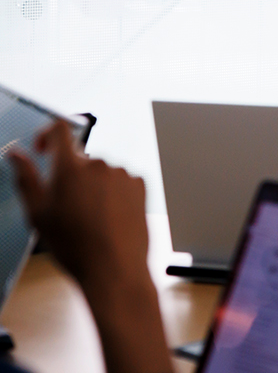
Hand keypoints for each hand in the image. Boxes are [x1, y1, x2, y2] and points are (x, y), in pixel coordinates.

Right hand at [9, 120, 148, 292]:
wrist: (114, 268)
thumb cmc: (75, 246)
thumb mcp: (38, 215)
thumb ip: (26, 178)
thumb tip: (17, 155)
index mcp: (70, 168)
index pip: (60, 129)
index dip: (48, 134)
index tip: (44, 149)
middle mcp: (99, 164)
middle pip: (80, 160)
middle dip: (71, 177)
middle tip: (67, 208)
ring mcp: (122, 173)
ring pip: (101, 172)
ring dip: (93, 187)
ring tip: (90, 219)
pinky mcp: (139, 183)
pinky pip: (121, 180)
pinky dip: (113, 193)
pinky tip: (108, 216)